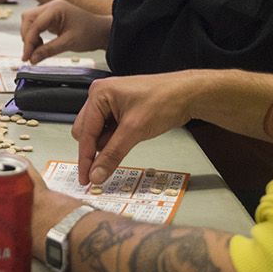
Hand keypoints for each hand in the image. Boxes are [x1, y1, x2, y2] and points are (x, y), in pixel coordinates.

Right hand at [20, 0, 110, 62]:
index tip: (26, 57)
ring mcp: (51, 11)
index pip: (35, 24)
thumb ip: (48, 50)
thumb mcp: (69, 43)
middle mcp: (52, 6)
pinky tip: (40, 46)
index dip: (28, 42)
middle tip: (29, 55)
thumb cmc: (90, 33)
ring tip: (37, 51)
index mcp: (56, 8)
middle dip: (27, 37)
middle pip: (28, 19)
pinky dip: (35, 36)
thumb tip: (32, 58)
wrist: (102, 32)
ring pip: (30, 22)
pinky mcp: (52, 18)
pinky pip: (37, 25)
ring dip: (30, 37)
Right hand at [73, 72, 203, 184]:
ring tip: (130, 138)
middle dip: (98, 148)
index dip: (86, 158)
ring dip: (109, 144)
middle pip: (86, 132)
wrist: (187, 94)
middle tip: (109, 161)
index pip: (85, 132)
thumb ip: (112, 154)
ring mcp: (111, 103)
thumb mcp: (135, 131)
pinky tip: (130, 137)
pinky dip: (116, 139)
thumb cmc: (164, 100)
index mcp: (99, 93)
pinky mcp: (120, 110)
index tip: (86, 178)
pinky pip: (109, 130)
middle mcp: (101, 96)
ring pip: (98, 133)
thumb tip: (96, 174)